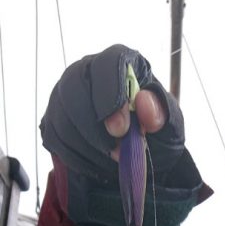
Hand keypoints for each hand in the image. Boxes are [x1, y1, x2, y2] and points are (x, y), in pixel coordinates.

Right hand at [40, 45, 183, 179]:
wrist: (137, 154)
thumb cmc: (155, 133)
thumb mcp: (170, 128)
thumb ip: (162, 114)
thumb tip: (144, 102)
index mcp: (121, 61)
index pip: (108, 63)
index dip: (111, 95)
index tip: (122, 129)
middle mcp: (86, 70)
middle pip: (73, 87)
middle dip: (94, 126)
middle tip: (117, 152)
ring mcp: (64, 94)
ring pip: (62, 116)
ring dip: (89, 147)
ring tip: (114, 159)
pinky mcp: (52, 119)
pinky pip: (55, 138)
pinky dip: (78, 157)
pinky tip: (98, 163)